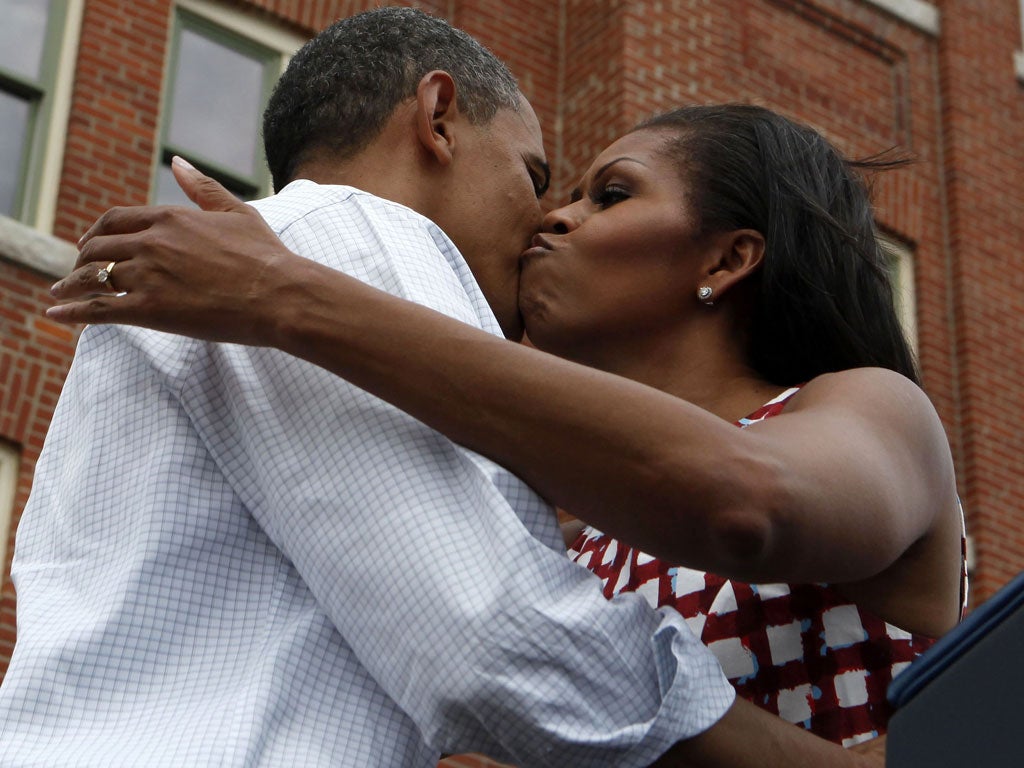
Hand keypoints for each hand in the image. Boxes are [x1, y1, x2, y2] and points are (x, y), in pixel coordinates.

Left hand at [47, 157, 302, 346]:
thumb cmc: (266, 256)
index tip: (91, 244)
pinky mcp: (149, 310)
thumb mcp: (236, 213)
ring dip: (70, 286)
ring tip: (60, 295)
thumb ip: (202, 188)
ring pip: (92, 278)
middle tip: (76, 273)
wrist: (279, 294)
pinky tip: (58, 316)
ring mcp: (147, 276)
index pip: (115, 221)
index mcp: (169, 218)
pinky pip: (98, 311)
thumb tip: (178, 163)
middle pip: (97, 249)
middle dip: (81, 261)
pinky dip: (72, 313)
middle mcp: (151, 243)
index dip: (98, 233)